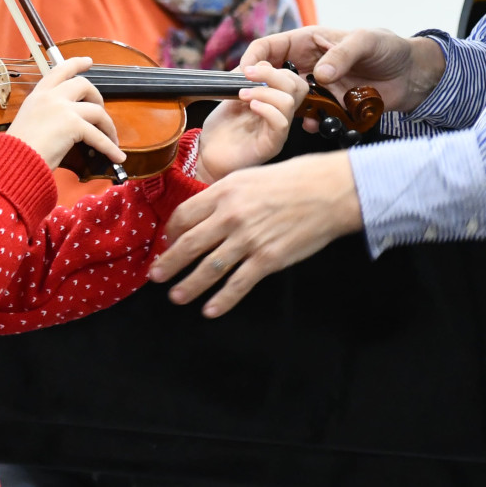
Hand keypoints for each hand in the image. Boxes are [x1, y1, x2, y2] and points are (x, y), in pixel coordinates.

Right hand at [7, 57, 124, 173]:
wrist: (15, 161)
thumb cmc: (19, 150)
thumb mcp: (29, 122)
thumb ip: (47, 115)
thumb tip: (66, 124)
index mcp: (38, 95)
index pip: (60, 70)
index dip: (76, 64)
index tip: (88, 61)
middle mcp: (51, 96)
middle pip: (84, 85)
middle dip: (97, 97)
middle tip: (101, 110)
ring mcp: (63, 108)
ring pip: (97, 110)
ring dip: (108, 125)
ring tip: (112, 139)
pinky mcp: (73, 125)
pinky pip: (99, 136)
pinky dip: (110, 148)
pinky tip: (116, 156)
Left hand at [150, 151, 362, 316]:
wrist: (329, 191)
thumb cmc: (294, 179)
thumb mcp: (251, 177)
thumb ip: (227, 195)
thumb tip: (208, 211)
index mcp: (224, 192)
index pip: (184, 216)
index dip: (172, 233)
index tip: (168, 242)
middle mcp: (230, 216)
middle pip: (188, 244)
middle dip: (169, 263)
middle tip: (156, 276)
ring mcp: (248, 239)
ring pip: (209, 268)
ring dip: (190, 285)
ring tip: (177, 296)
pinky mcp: (267, 259)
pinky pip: (238, 284)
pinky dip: (222, 300)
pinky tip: (211, 309)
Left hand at [193, 63, 302, 181]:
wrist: (208, 155)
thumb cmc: (221, 128)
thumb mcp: (231, 95)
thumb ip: (245, 78)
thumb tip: (261, 61)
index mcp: (275, 101)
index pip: (291, 79)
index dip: (274, 68)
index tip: (249, 68)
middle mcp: (281, 114)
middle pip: (296, 86)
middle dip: (272, 74)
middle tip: (248, 75)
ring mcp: (278, 130)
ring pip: (288, 102)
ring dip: (264, 92)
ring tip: (243, 94)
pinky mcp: (271, 145)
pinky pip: (280, 123)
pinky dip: (266, 109)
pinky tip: (251, 106)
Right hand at [239, 26, 446, 125]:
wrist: (412, 75)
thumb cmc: (389, 48)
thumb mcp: (366, 41)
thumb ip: (342, 54)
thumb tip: (320, 73)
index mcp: (309, 41)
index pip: (270, 46)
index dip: (253, 59)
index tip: (245, 75)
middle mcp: (307, 64)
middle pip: (271, 76)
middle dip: (262, 88)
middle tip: (258, 100)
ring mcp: (317, 87)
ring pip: (287, 99)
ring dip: (284, 108)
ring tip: (285, 114)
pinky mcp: (329, 106)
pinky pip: (309, 117)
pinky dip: (307, 122)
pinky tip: (312, 124)